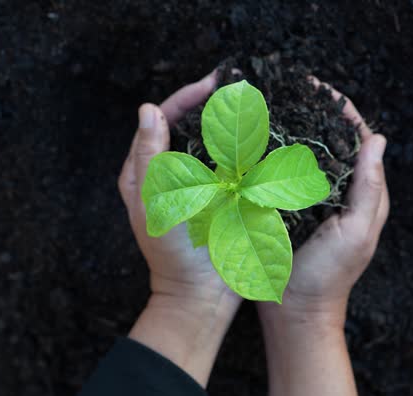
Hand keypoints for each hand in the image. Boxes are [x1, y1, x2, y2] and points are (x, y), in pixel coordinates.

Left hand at [118, 70, 241, 386]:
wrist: (200, 294)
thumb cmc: (169, 251)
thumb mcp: (153, 202)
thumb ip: (149, 157)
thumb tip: (149, 109)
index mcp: (148, 170)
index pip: (163, 118)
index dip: (187, 97)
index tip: (214, 83)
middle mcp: (173, 173)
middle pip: (190, 125)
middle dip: (213, 104)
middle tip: (240, 87)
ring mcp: (200, 185)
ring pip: (214, 142)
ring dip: (232, 123)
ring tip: (255, 104)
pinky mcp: (223, 198)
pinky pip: (234, 166)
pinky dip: (246, 149)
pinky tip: (264, 137)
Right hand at [258, 78, 388, 395]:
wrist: (296, 314)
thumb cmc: (330, 277)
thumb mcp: (356, 233)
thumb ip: (369, 189)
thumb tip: (379, 140)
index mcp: (362, 194)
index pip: (359, 140)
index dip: (342, 111)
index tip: (318, 87)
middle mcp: (340, 193)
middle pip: (333, 142)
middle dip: (315, 113)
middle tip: (290, 90)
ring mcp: (314, 202)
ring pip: (308, 156)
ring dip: (295, 130)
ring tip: (274, 106)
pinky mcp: (289, 211)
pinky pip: (286, 175)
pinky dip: (277, 155)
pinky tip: (259, 142)